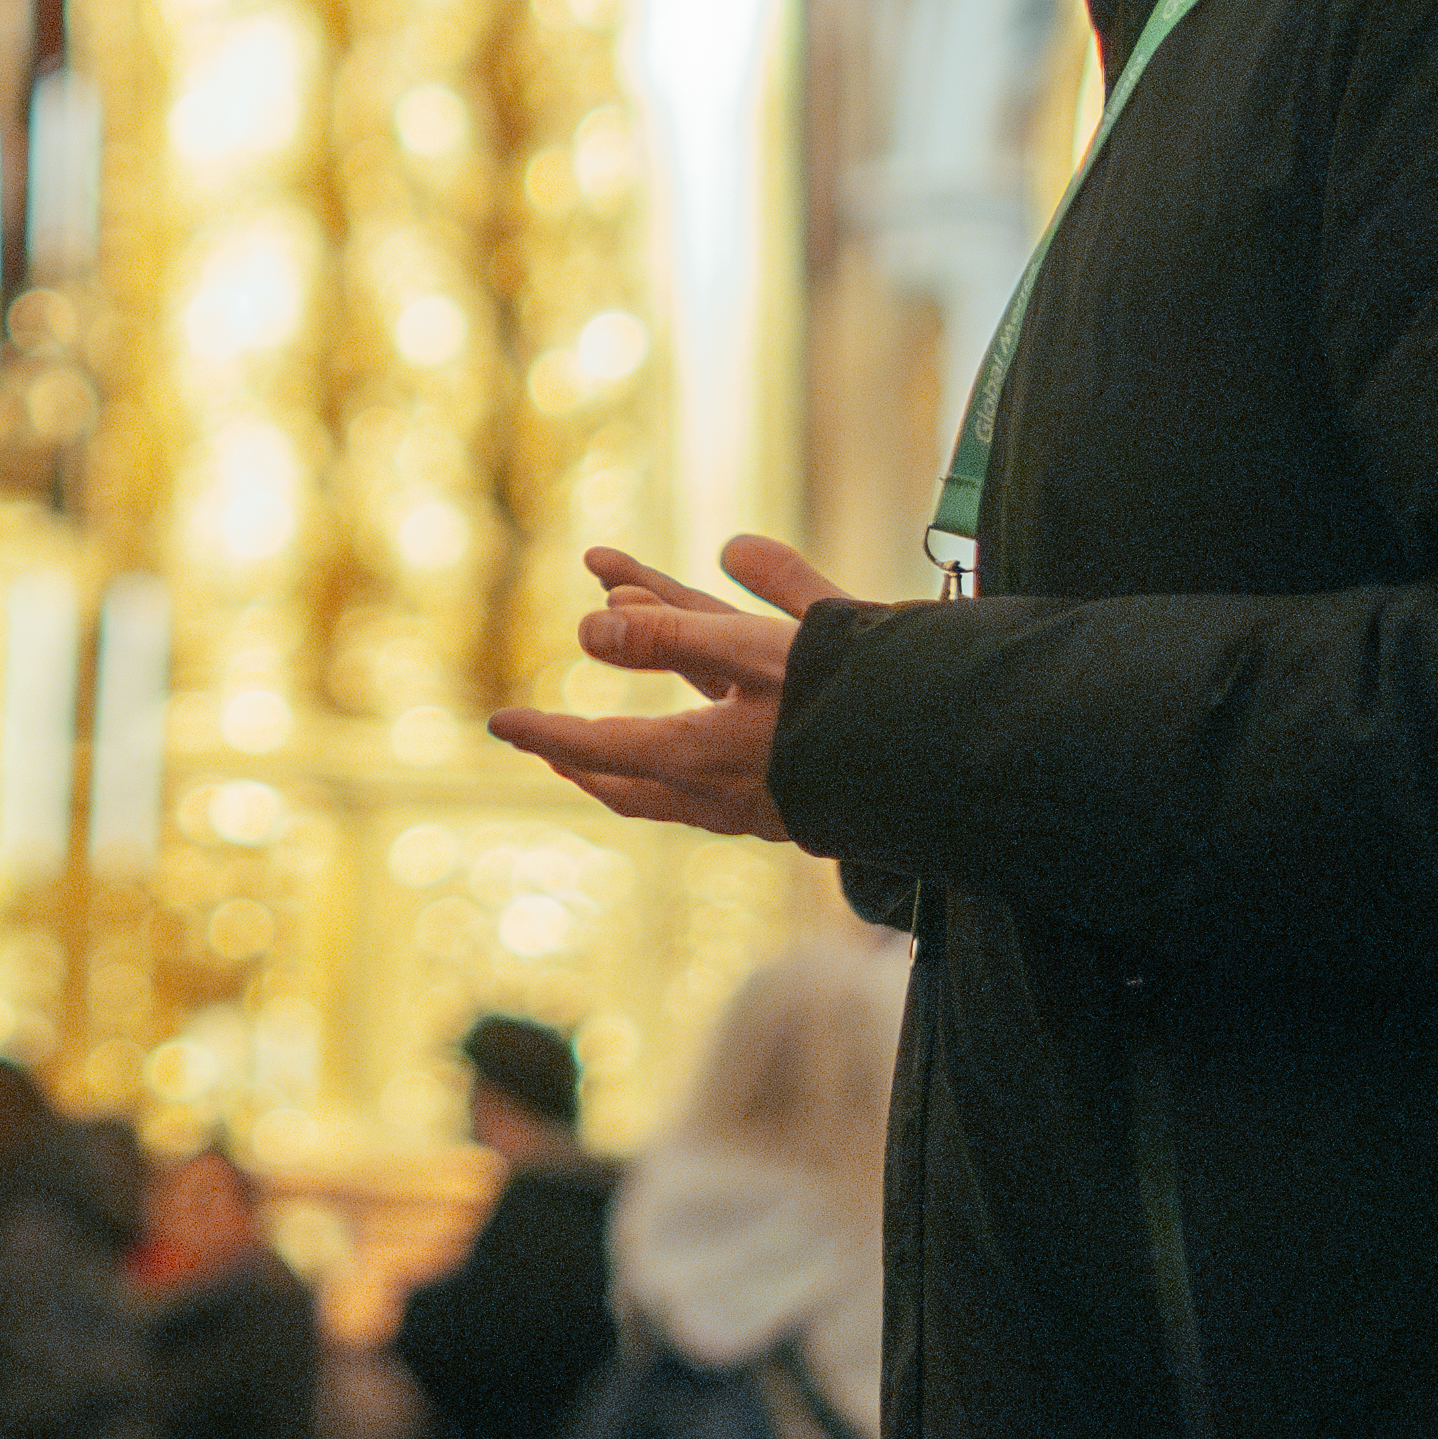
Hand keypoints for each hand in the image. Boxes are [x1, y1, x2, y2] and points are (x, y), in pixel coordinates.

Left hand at [489, 536, 831, 845]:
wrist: (939, 761)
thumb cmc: (844, 701)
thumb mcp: (752, 650)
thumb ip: (671, 632)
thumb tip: (588, 629)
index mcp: (697, 759)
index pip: (597, 747)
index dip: (545, 734)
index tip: (498, 725)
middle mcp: (718, 795)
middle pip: (629, 784)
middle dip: (584, 761)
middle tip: (546, 748)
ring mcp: (757, 809)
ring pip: (671, 791)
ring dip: (630, 765)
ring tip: (606, 752)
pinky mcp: (794, 807)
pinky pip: (717, 785)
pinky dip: (687, 763)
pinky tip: (700, 751)